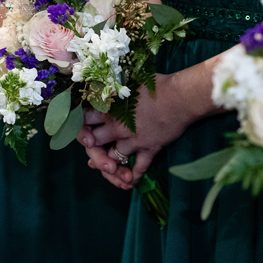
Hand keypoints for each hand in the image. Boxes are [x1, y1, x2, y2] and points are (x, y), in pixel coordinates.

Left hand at [76, 71, 204, 189]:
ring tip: (108, 162)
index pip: (85, 119)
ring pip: (112, 158)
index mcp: (110, 109)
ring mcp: (133, 141)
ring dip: (109, 161)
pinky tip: (128, 180)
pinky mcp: (149, 150)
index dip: (80, 124)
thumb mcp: (130, 82)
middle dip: (91, 145)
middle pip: (94, 142)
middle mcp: (118, 128)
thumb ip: (114, 88)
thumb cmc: (157, 85)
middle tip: (93, 145)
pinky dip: (132, 176)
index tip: (82, 125)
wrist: (181, 97)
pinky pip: (139, 169)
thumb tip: (101, 85)